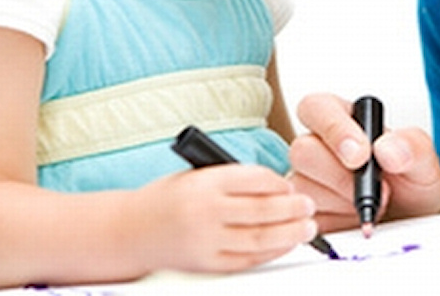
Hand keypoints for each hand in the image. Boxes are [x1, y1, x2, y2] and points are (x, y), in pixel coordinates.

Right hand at [134, 164, 316, 273]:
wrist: (129, 231)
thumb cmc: (168, 199)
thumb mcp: (198, 175)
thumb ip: (234, 180)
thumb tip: (279, 189)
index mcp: (205, 182)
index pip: (257, 180)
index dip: (281, 184)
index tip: (292, 187)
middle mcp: (206, 211)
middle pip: (263, 211)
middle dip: (293, 209)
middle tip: (309, 206)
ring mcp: (206, 241)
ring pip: (260, 239)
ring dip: (290, 233)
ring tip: (307, 227)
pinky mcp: (207, 264)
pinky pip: (248, 260)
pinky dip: (271, 253)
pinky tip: (284, 245)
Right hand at [289, 93, 439, 231]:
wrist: (413, 222)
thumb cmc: (412, 183)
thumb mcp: (425, 161)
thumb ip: (412, 146)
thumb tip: (387, 149)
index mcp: (344, 120)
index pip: (317, 107)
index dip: (334, 129)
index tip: (361, 155)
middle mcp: (319, 147)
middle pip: (303, 150)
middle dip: (341, 176)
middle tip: (377, 191)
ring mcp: (309, 182)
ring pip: (303, 187)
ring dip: (342, 203)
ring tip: (372, 206)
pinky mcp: (306, 215)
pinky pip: (302, 219)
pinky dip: (331, 224)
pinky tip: (355, 220)